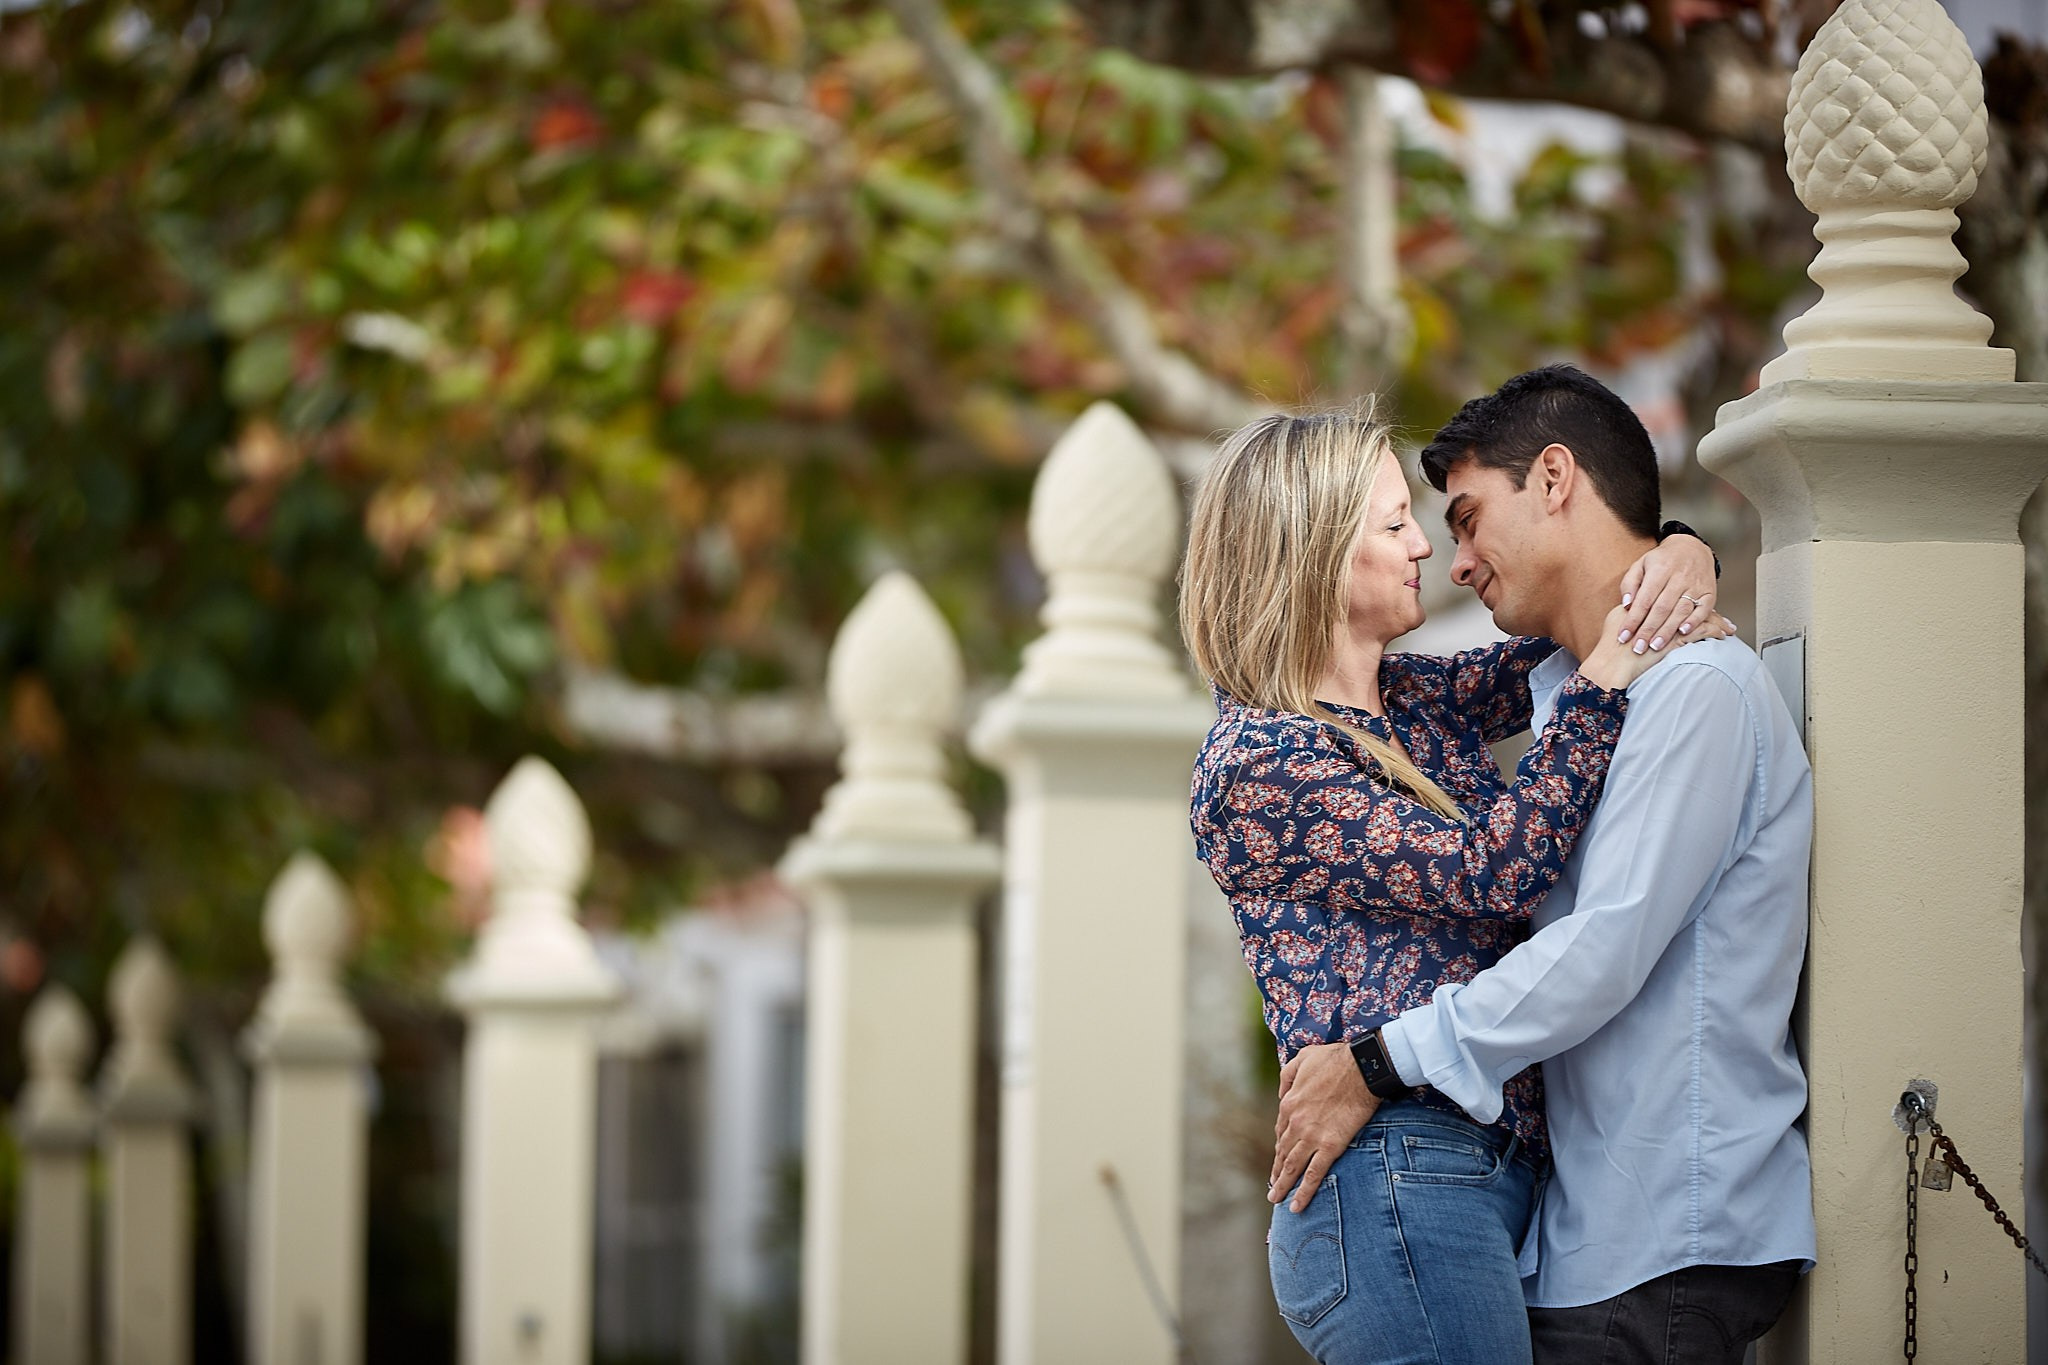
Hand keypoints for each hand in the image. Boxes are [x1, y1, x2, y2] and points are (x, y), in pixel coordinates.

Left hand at [1270, 1041, 1379, 1212]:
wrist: (1360, 1067)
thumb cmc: (1334, 1059)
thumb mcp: (1301, 1059)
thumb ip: (1287, 1077)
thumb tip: (1282, 1094)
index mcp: (1288, 1104)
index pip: (1281, 1131)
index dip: (1280, 1146)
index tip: (1280, 1158)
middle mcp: (1295, 1123)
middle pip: (1283, 1153)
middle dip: (1277, 1171)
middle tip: (1273, 1188)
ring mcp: (1311, 1136)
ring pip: (1292, 1167)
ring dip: (1283, 1185)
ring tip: (1276, 1200)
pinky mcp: (1330, 1146)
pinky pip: (1314, 1174)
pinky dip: (1303, 1192)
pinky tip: (1297, 1205)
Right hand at [1581, 602, 1738, 689]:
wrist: (1610, 665)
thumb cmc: (1610, 647)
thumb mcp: (1616, 620)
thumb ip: (1629, 609)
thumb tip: (1636, 603)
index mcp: (1645, 600)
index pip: (1672, 593)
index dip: (1686, 595)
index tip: (1698, 597)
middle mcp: (1660, 609)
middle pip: (1689, 602)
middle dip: (1708, 607)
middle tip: (1722, 611)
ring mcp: (1670, 623)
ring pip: (1699, 616)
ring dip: (1715, 620)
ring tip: (1727, 626)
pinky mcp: (1676, 638)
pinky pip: (1701, 631)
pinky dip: (1713, 631)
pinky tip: (1723, 634)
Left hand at [1618, 534, 1728, 655]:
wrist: (1692, 548)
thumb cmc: (1662, 561)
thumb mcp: (1640, 565)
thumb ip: (1630, 584)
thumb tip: (1626, 604)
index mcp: (1659, 570)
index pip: (1644, 600)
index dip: (1633, 620)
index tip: (1623, 637)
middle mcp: (1678, 578)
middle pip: (1661, 608)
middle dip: (1648, 630)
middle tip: (1637, 648)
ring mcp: (1695, 585)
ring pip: (1680, 611)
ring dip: (1668, 631)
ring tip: (1655, 647)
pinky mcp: (1709, 592)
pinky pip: (1703, 609)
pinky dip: (1694, 621)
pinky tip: (1683, 633)